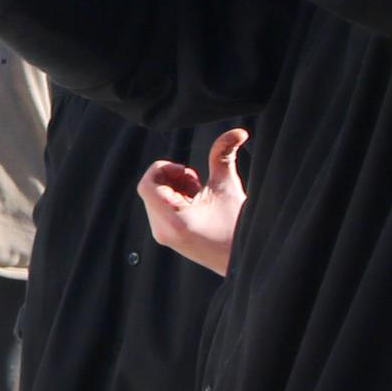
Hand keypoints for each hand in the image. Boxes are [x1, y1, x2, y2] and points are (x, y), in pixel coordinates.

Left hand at [136, 128, 249, 276]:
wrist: (245, 259)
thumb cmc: (238, 224)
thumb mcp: (228, 186)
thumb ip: (224, 155)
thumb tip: (238, 131)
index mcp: (173, 220)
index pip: (146, 185)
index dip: (162, 170)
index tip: (187, 171)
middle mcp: (163, 231)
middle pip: (150, 190)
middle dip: (172, 178)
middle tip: (198, 182)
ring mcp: (164, 236)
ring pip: (155, 199)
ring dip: (175, 189)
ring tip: (199, 193)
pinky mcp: (169, 238)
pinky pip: (160, 210)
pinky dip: (175, 200)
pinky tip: (197, 204)